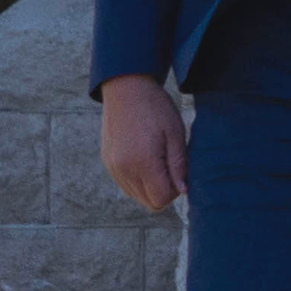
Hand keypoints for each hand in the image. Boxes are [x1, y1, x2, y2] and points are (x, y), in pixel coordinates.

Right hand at [98, 74, 188, 211]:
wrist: (126, 88)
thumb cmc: (156, 108)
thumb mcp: (176, 134)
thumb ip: (179, 165)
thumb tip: (182, 191)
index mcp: (142, 162)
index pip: (161, 199)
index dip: (176, 191)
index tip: (180, 172)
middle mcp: (123, 169)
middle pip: (149, 202)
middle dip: (165, 191)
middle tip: (171, 167)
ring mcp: (113, 167)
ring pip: (137, 196)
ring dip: (151, 187)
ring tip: (158, 160)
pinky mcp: (108, 162)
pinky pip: (126, 185)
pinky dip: (138, 180)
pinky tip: (146, 160)